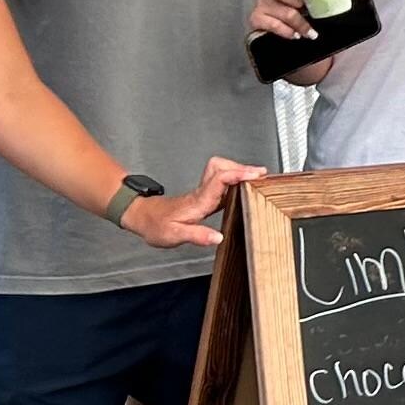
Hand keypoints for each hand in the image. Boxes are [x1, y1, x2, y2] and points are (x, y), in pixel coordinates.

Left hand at [121, 157, 258, 251]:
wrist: (143, 218)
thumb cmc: (157, 226)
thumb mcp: (174, 235)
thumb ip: (197, 235)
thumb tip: (217, 237)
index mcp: (199, 201)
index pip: (220, 179)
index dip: (238, 174)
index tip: (255, 174)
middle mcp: (202, 193)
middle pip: (222, 167)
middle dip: (242, 167)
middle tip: (260, 174)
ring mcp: (203, 192)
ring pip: (222, 170)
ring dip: (240, 170)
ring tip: (257, 177)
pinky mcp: (205, 196)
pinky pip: (222, 181)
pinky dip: (235, 179)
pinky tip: (244, 187)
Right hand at [246, 0, 319, 44]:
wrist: (288, 26)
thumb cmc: (303, 3)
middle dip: (296, 2)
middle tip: (307, 10)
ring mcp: (261, 3)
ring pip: (282, 12)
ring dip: (300, 24)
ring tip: (312, 32)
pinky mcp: (256, 19)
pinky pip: (273, 25)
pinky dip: (287, 31)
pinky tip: (296, 35)